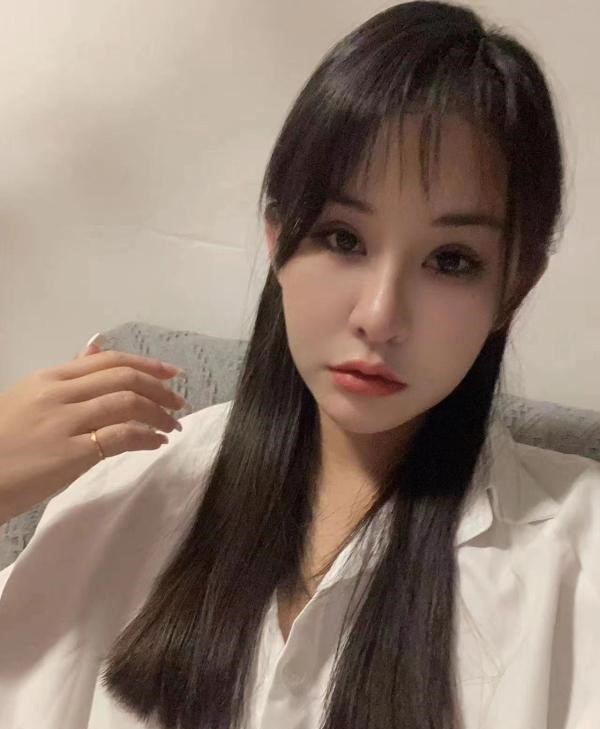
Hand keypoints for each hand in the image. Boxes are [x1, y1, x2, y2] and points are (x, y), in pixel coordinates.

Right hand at [0, 343, 186, 524]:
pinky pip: (121, 436)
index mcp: (50, 378)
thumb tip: (95, 347)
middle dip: (160, 389)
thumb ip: (67, 375)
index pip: (110, 361)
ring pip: (128, 403)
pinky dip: (146, 437)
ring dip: (159, 414)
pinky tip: (155, 443)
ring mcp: (65, 422)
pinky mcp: (70, 453)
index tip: (171, 374)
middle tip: (178, 403)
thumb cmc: (2, 441)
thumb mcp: (30, 397)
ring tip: (171, 427)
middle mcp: (59, 393)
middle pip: (124, 378)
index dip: (147, 364)